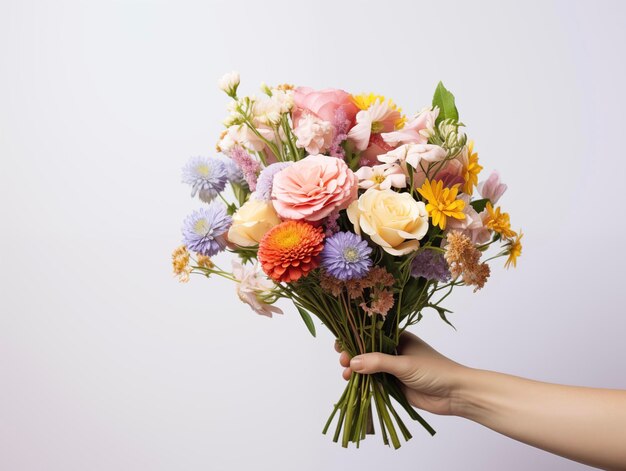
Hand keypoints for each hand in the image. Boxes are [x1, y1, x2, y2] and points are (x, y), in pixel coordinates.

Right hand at [335, 332, 467, 415]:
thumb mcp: (404, 364)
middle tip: (343, 361)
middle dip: (352, 355)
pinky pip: (374, 382)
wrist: (456, 394)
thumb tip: (353, 362)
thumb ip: (378, 363)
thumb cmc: (435, 371)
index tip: (340, 344)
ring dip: (355, 370)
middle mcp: (394, 350)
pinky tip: (353, 384)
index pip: (370, 334)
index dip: (354, 337)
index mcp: (398, 337)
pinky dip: (363, 383)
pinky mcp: (394, 385)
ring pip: (368, 367)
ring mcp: (393, 368)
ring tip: (346, 375)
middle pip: (366, 350)